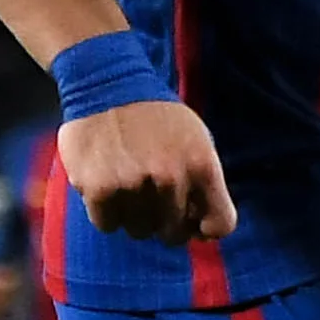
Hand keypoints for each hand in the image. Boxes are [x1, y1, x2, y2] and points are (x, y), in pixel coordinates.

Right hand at [61, 100, 237, 244]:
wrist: (107, 84)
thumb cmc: (156, 117)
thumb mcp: (196, 140)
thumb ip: (204, 183)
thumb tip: (202, 233)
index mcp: (202, 165)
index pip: (220, 225)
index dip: (206, 228)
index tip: (194, 222)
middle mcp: (171, 178)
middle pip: (175, 234)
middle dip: (166, 222)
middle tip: (152, 198)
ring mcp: (134, 185)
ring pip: (140, 231)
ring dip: (134, 216)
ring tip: (128, 185)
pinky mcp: (100, 189)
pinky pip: (108, 224)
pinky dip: (107, 212)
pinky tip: (107, 186)